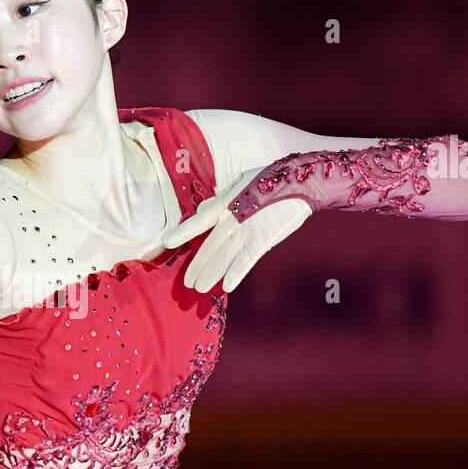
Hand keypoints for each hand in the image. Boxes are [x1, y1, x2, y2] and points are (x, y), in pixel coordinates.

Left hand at [161, 187, 311, 292]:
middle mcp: (233, 218)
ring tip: (200, 288)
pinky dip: (236, 273)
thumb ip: (220, 199)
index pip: (199, 220)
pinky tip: (226, 286)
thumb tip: (201, 208)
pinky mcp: (264, 239)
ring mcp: (248, 230)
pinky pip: (246, 260)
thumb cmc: (269, 181)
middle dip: (197, 266)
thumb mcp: (240, 183)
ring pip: (224, 256)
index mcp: (226, 203)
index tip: (166, 242)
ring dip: (211, 274)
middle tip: (188, 283)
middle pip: (210, 246)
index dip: (182, 231)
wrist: (301, 183)